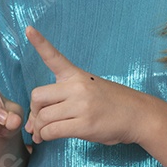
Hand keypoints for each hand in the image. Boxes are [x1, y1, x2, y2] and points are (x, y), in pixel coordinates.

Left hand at [24, 25, 151, 145]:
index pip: (54, 57)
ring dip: (38, 128)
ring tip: (41, 134)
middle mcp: (77, 87)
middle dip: (34, 111)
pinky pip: (52, 131)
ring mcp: (81, 106)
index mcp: (76, 75)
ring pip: (43, 117)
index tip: (28, 29)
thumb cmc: (112, 104)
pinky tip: (47, 137)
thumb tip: (32, 124)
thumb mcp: (90, 89)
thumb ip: (62, 101)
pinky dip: (45, 136)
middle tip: (38, 121)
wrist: (138, 115)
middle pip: (38, 96)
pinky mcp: (84, 125)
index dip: (40, 42)